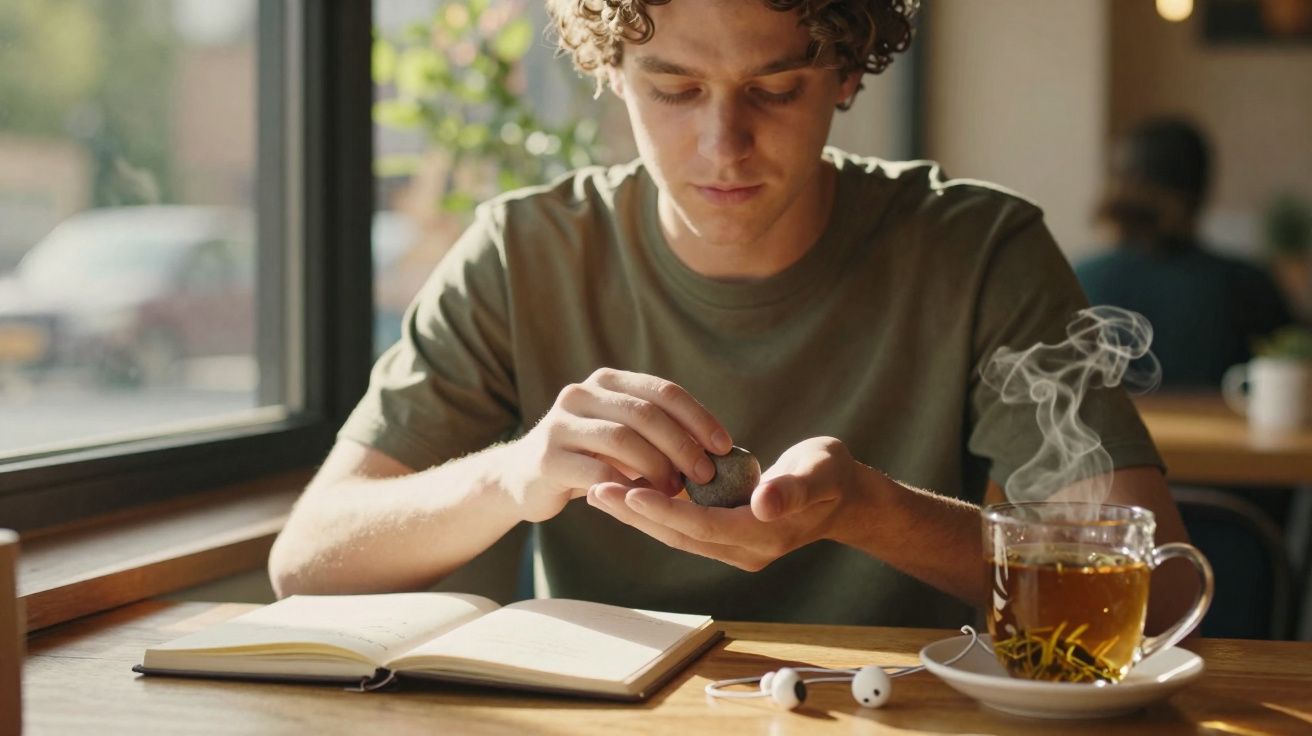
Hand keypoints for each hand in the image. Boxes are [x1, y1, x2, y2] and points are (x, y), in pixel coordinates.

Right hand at [503, 368, 732, 521]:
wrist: (523, 479)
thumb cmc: (590, 459)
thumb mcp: (624, 438)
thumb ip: (659, 434)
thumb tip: (718, 451)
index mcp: (607, 382)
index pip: (663, 391)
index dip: (698, 417)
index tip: (725, 446)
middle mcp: (580, 394)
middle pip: (645, 413)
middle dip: (683, 445)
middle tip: (706, 475)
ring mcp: (560, 424)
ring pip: (623, 440)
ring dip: (658, 467)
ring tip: (676, 491)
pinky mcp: (547, 458)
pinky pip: (597, 472)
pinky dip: (628, 487)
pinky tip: (645, 501)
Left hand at [587, 436, 872, 569]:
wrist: (844, 496)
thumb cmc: (831, 476)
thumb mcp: (818, 472)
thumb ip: (792, 488)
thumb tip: (765, 502)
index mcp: (762, 534)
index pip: (703, 526)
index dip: (665, 510)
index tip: (629, 490)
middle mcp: (743, 549)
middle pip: (679, 534)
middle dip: (636, 514)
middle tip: (596, 489)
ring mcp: (734, 546)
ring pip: (676, 533)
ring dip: (638, 514)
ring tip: (600, 491)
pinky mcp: (726, 535)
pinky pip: (683, 526)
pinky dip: (655, 510)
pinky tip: (627, 492)